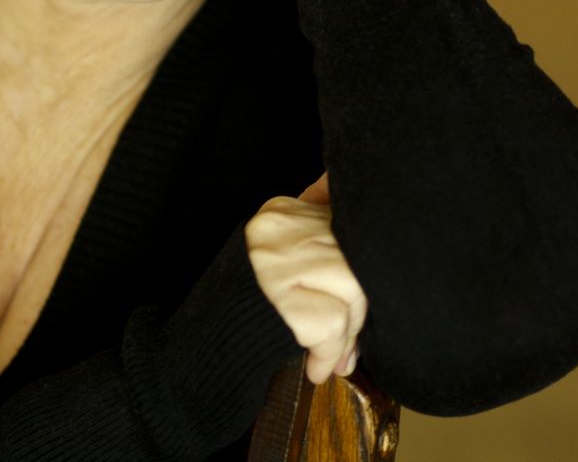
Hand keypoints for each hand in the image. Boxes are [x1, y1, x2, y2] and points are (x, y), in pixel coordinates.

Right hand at [245, 171, 367, 383]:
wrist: (201, 339)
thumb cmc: (246, 305)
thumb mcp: (280, 260)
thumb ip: (321, 255)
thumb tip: (376, 283)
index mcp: (282, 211)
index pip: (344, 231)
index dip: (356, 274)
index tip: (352, 307)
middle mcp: (280, 227)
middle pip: (354, 263)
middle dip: (358, 311)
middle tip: (348, 347)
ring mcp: (278, 258)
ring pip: (352, 292)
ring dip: (346, 335)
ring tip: (331, 358)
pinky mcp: (278, 294)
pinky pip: (331, 324)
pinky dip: (329, 352)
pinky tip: (316, 366)